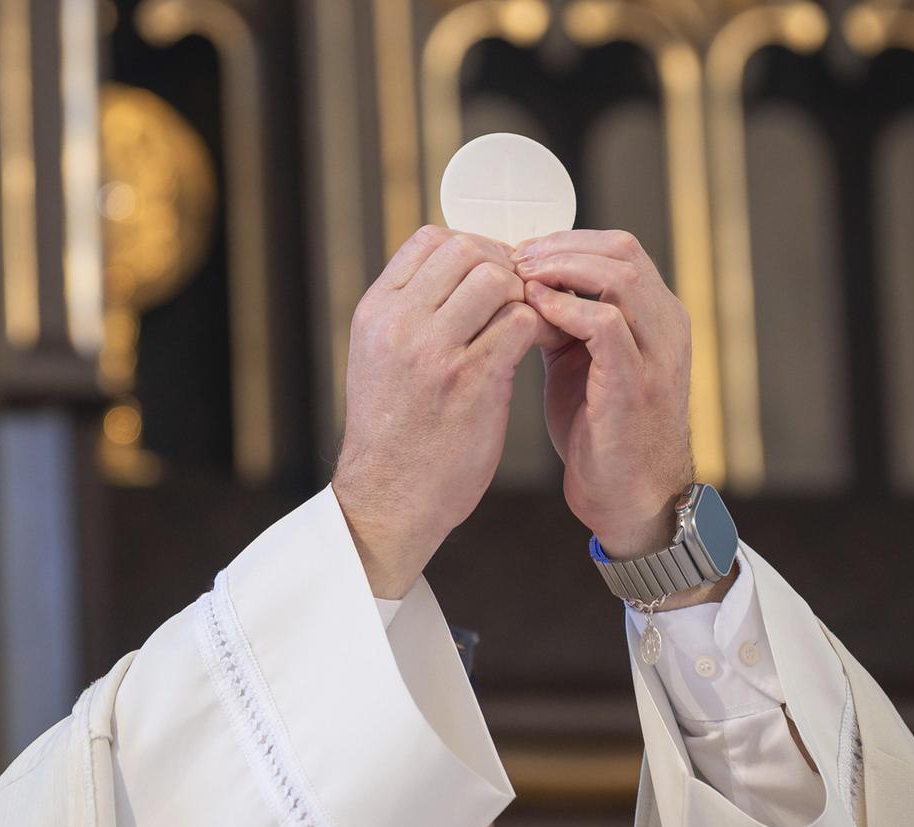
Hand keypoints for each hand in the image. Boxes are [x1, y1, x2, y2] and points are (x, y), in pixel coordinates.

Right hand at [334, 226, 542, 596]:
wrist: (389, 498)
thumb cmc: (393, 433)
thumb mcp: (379, 359)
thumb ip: (410, 316)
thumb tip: (455, 275)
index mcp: (375, 313)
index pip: (430, 240)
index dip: (472, 247)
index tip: (491, 274)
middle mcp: (399, 325)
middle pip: (467, 250)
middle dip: (504, 267)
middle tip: (519, 297)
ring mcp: (434, 352)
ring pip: (498, 279)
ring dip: (523, 296)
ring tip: (525, 325)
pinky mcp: (472, 381)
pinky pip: (521, 323)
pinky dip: (538, 328)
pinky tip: (537, 349)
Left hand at [515, 229, 694, 560]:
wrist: (626, 497)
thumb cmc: (599, 432)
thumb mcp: (580, 363)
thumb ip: (563, 322)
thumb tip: (521, 284)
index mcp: (656, 316)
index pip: (618, 247)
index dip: (566, 240)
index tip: (520, 252)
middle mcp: (666, 326)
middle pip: (622, 249)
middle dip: (560, 246)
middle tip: (514, 259)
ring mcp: (657, 354)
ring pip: (620, 276)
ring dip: (561, 269)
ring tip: (521, 280)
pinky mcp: (636, 384)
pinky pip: (606, 325)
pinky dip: (566, 309)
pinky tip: (533, 314)